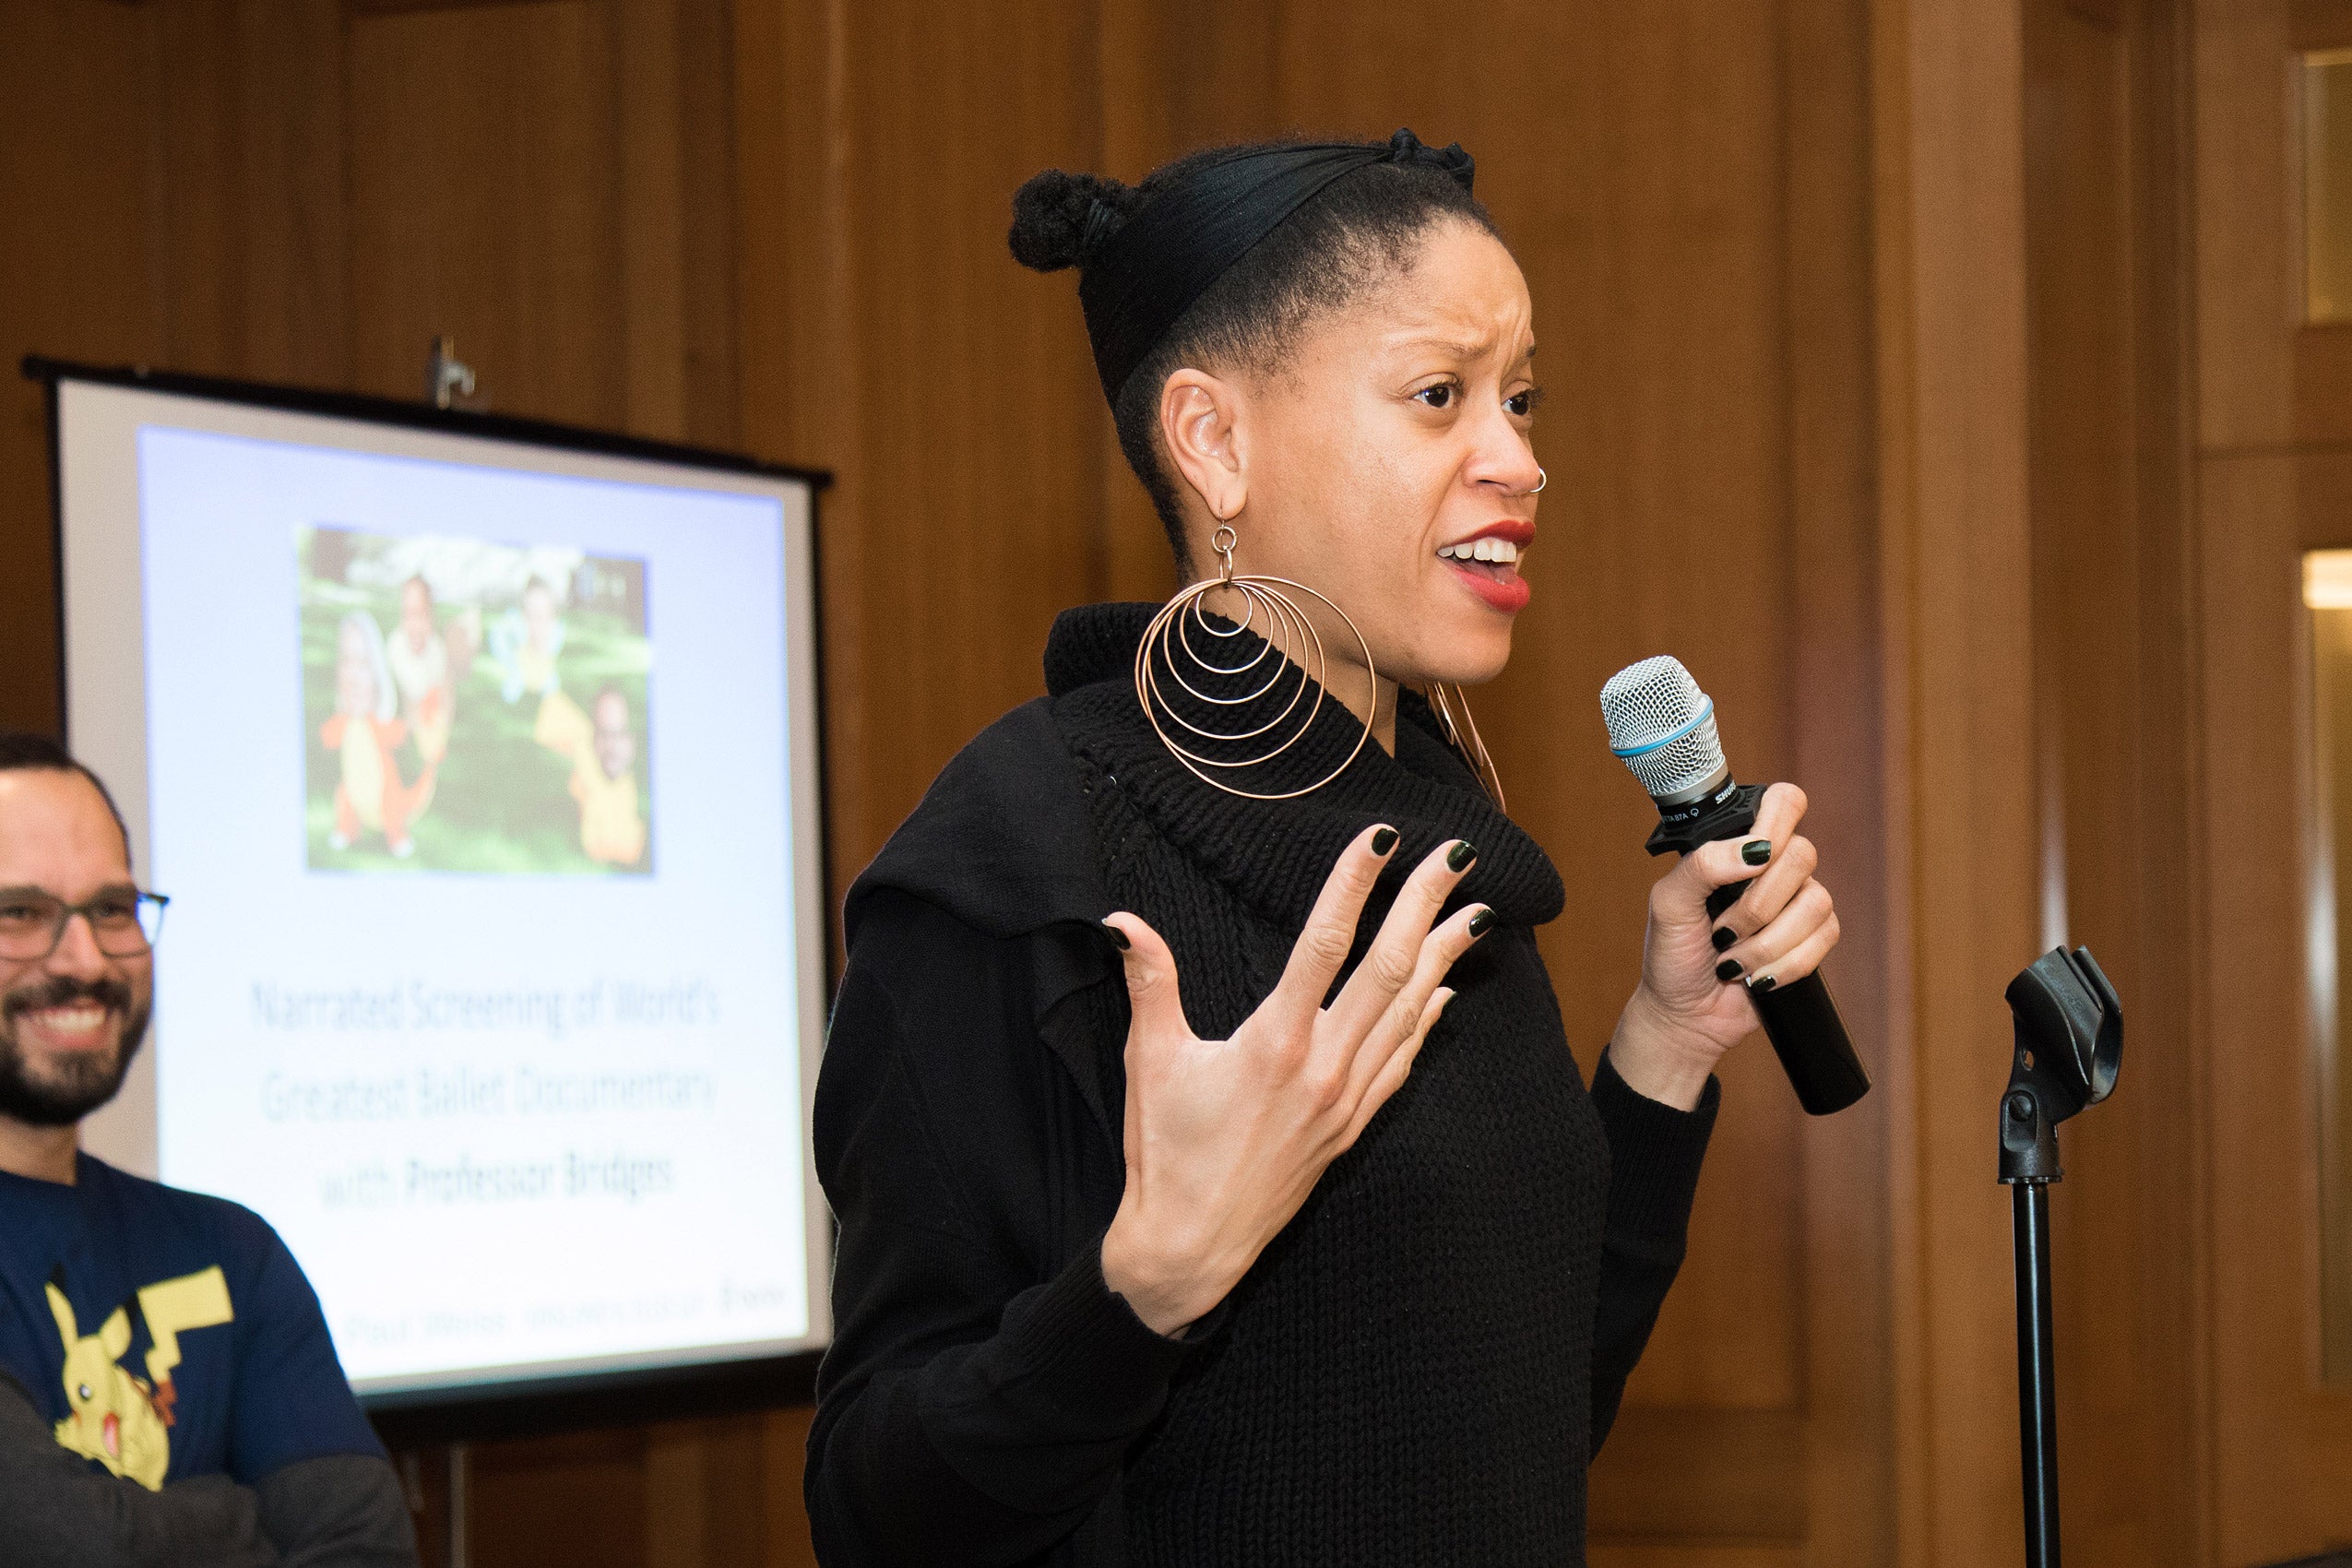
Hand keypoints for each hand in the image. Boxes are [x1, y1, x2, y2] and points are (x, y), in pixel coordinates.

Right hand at [1099, 828, 1489, 1335]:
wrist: (1191, 1245)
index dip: (1354, 884)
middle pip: (1389, 969)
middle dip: (1426, 905)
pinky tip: (1446, 991)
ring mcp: (1345, 1099)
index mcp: (1273, 1043)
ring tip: (1477, 911)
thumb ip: (1149, 983)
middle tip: (1459, 855)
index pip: (1324, 943)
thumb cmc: (1165, 1153)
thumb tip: (1122, 920)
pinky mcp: (1351, 1127)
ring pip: (1408, 1013)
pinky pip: (1401, 1063)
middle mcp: (1322, 1067)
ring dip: (1445, 957)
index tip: (1381, 838)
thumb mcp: (1150, 1061)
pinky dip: (1427, 1022)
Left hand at [1609, 782, 1841, 1109]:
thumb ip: (1702, 864)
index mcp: (1738, 847)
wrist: (1685, 1013)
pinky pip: (1825, 938)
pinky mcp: (1813, 940)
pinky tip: (1758, 975)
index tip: (1753, 856)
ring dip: (1767, 942)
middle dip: (1758, 905)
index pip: (1783, 803)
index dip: (1778, 822)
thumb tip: (1754, 849)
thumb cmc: (1672, 953)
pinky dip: (1785, 964)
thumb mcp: (1669, 903)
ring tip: (1733, 959)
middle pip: (1802, 855)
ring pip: (1817, 902)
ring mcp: (1796, 904)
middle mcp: (1773, 869)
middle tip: (1722, 930)